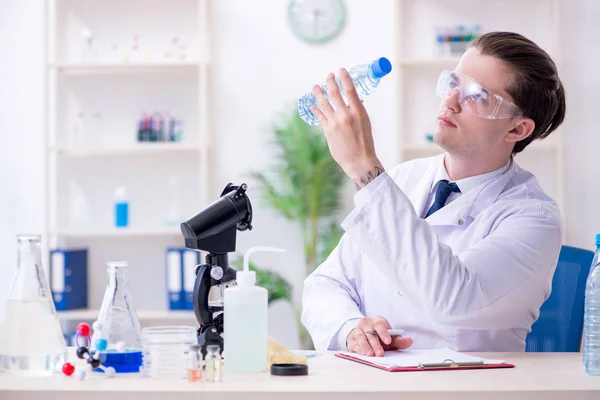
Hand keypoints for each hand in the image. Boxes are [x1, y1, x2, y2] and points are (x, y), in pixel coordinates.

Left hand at [310, 69, 384, 188]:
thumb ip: (358, 111)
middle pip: (335, 94)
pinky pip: (320, 117)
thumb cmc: (365, 143)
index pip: (350, 90)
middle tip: (328, 76)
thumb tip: (355, 100)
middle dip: (330, 82)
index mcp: (358, 112)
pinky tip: (312, 106)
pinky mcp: (328, 131)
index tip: (340, 70)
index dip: (344, 78)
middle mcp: (346, 115)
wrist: (359, 160)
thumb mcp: (365, 123)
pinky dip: (316, 110)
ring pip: (324, 104)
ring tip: (315, 87)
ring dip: (318, 94)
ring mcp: (335, 123)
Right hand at [346, 316, 412, 356]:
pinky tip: (362, 353)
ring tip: (370, 354)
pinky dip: (357, 348)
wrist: (364, 334)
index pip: (380, 325)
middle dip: (375, 344)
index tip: (388, 341)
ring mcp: (357, 331)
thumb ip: (399, 341)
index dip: (384, 333)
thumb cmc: (380, 336)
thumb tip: (410, 341)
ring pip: (359, 336)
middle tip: (380, 353)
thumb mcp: (390, 337)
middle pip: (370, 333)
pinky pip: (353, 343)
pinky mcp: (351, 339)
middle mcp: (366, 324)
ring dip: (365, 346)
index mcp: (377, 321)